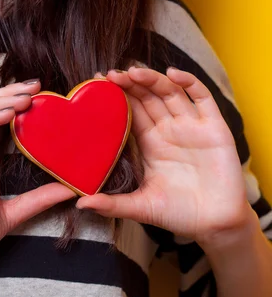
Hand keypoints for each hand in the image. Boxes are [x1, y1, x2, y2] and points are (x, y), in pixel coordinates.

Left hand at [77, 67, 253, 242]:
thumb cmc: (178, 214)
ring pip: (170, 92)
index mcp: (150, 143)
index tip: (95, 85)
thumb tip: (80, 204)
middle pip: (147, 97)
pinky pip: (203, 98)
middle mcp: (169, 130)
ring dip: (152, 79)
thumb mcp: (140, 208)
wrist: (215, 224)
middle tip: (110, 75)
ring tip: (133, 72)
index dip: (115, 97)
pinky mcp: (214, 128)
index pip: (130, 112)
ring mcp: (191, 127)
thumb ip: (112, 205)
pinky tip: (173, 73)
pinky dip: (190, 82)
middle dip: (130, 84)